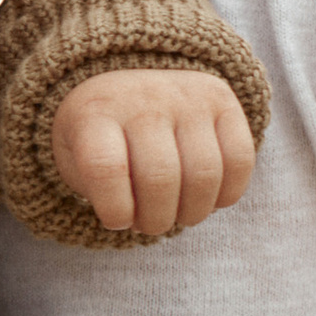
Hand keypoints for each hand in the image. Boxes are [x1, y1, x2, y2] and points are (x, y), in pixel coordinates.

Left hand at [50, 65, 256, 236]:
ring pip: (203, 175)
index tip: (117, 221)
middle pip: (160, 177)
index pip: (105, 168)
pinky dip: (226, 195)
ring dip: (191, 213)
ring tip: (177, 215)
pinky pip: (239, 160)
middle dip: (156, 220)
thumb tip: (135, 217)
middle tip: (150, 225)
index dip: (116, 209)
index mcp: (94, 112)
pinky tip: (207, 200)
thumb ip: (97, 190)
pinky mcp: (222, 100)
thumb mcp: (76, 160)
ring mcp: (186, 96)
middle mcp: (143, 98)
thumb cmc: (100, 139)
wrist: (128, 90)